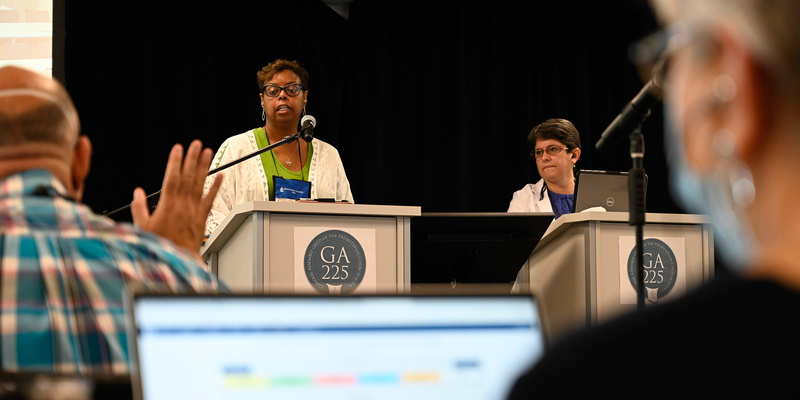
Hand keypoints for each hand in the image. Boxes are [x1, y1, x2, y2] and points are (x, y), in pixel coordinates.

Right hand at [131, 140, 222, 255]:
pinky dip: (216, 186)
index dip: (175, 162)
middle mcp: (183, 204)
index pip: (171, 177)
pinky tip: (221, 175)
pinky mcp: (203, 217)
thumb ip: (139, 208)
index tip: (178, 149)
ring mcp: (195, 209)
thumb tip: (137, 192)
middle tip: (196, 144)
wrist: (179, 259)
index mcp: (168, 204)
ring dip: (204, 167)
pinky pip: (211, 198)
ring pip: (200, 184)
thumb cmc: (161, 245)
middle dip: (192, 158)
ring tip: (207, 152)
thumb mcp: (143, 227)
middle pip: (188, 176)